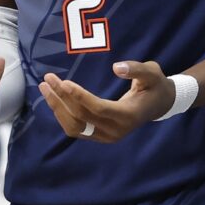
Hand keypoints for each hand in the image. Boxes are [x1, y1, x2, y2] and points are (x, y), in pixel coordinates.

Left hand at [37, 60, 176, 142]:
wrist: (158, 104)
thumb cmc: (154, 85)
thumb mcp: (152, 73)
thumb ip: (137, 70)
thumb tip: (117, 67)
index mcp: (127, 116)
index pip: (97, 108)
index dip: (79, 97)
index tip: (64, 82)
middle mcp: (115, 131)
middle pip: (82, 117)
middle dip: (62, 98)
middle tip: (48, 79)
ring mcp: (107, 136)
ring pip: (75, 126)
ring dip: (58, 108)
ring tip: (45, 88)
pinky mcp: (99, 136)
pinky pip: (76, 129)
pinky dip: (62, 115)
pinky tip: (54, 99)